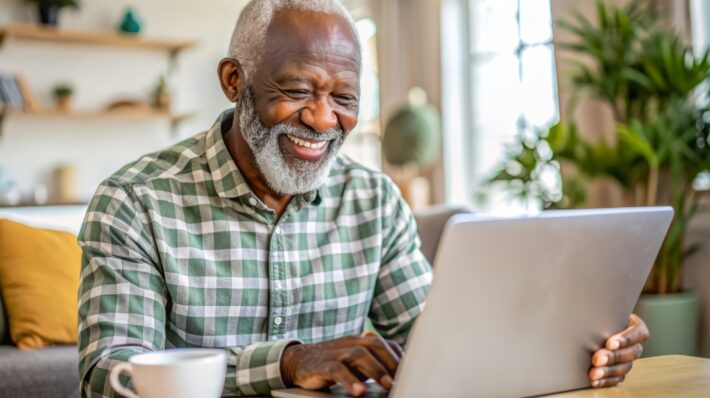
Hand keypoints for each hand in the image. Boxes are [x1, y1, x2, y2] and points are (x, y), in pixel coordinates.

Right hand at [280, 333, 402, 396]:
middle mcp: (348, 343)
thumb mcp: (354, 361)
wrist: (297, 361)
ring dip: (375, 370)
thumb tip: (399, 371)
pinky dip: (349, 381)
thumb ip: (373, 362)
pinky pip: (336, 370)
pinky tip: (359, 392)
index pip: (383, 343)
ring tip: (387, 385)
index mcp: (358, 341)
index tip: (411, 370)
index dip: (397, 356)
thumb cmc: (332, 362)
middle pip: (373, 345)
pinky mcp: (321, 365)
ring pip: (357, 354)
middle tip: (401, 378)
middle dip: (390, 361)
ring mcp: (335, 353)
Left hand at [589, 314, 648, 387]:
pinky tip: (595, 381)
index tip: (609, 343)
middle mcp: (634, 344)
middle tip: (597, 358)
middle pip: (631, 353)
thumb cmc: (598, 314)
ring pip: (624, 367)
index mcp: (635, 326)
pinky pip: (617, 378)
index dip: (624, 340)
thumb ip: (600, 312)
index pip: (636, 333)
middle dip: (613, 357)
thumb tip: (585, 310)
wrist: (591, 324)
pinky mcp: (620, 370)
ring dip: (608, 371)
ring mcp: (628, 358)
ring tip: (594, 373)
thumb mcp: (602, 310)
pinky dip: (606, 380)